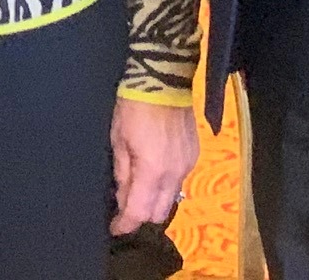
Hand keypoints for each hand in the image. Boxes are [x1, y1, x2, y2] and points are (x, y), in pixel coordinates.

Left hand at [109, 98, 197, 234]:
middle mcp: (175, 174)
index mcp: (153, 171)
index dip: (126, 223)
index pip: (140, 211)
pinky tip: (152, 173)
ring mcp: (188, 165)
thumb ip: (123, 172)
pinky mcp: (194, 156)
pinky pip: (179, 181)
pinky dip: (164, 185)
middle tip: (124, 206)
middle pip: (160, 212)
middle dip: (141, 215)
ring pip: (171, 198)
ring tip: (137, 187)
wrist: (163, 81)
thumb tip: (122, 196)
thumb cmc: (133, 107)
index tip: (114, 228)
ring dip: (154, 200)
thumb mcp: (119, 139)